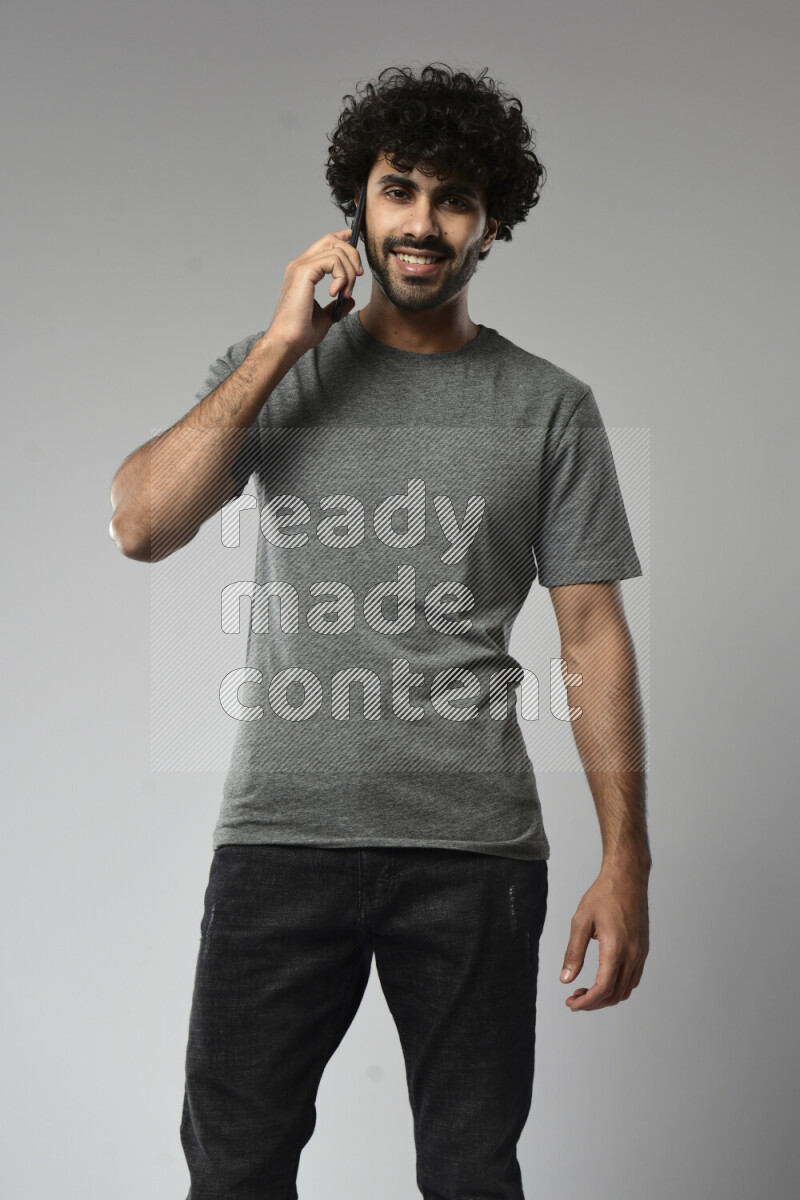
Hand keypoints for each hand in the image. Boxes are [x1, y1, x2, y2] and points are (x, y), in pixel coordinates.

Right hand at [267, 229, 364, 355]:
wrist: (288, 341)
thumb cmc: (300, 332)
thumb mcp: (325, 317)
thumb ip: (337, 305)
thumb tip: (350, 300)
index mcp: (303, 271)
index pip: (324, 243)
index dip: (342, 239)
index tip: (355, 245)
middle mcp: (300, 264)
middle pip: (332, 240)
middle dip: (352, 255)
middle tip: (356, 279)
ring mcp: (301, 266)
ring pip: (336, 251)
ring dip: (349, 273)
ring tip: (344, 294)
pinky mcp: (304, 272)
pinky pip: (333, 261)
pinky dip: (342, 276)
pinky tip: (336, 293)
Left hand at [560, 864, 649, 1010]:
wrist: (627, 878)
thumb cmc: (603, 895)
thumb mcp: (581, 921)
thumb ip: (573, 952)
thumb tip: (566, 979)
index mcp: (616, 948)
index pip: (603, 988)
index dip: (586, 1002)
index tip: (571, 1004)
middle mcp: (633, 954)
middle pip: (615, 994)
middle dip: (594, 1002)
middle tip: (574, 999)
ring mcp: (640, 953)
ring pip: (626, 989)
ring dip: (606, 996)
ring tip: (585, 991)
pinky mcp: (643, 950)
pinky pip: (633, 978)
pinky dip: (618, 987)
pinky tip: (602, 980)